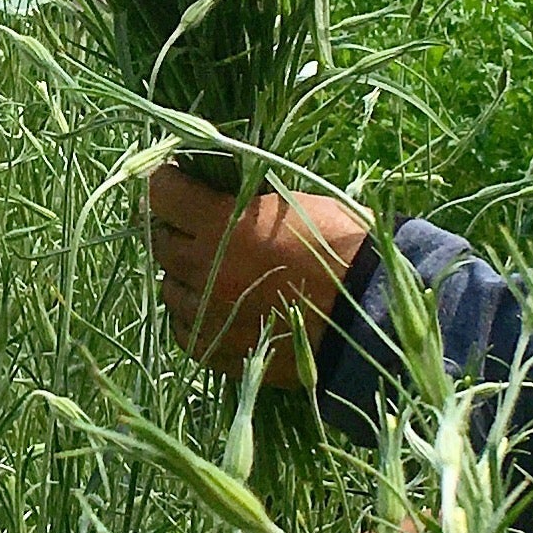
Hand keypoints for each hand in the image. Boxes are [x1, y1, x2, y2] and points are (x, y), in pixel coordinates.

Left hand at [146, 162, 370, 387]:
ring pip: (171, 290)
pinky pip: (187, 333)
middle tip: (196, 228)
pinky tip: (216, 310)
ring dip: (183, 277)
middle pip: (161, 244)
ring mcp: (211, 315)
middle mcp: (206, 269)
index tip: (174, 180)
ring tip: (210, 273)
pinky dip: (195, 319)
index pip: (162, 194)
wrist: (371, 310)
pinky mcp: (223, 352)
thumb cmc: (339, 244)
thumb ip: (240, 202)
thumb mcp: (288, 203)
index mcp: (222, 224)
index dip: (165, 184)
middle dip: (175, 231)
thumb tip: (210, 192)